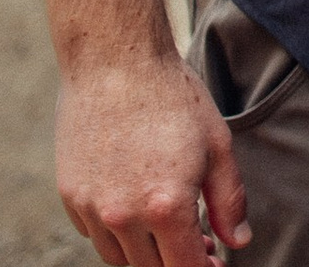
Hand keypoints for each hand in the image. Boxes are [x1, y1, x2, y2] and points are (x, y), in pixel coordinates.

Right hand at [54, 50, 247, 266]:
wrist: (115, 63)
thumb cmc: (174, 97)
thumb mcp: (217, 144)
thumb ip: (229, 199)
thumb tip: (238, 243)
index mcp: (166, 207)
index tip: (214, 263)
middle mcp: (123, 217)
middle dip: (176, 263)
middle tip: (200, 245)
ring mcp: (91, 210)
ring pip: (119, 258)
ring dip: (145, 253)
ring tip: (168, 226)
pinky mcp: (70, 197)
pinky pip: (95, 234)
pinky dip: (117, 232)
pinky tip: (135, 206)